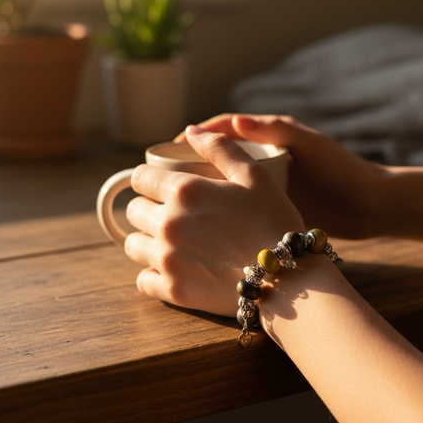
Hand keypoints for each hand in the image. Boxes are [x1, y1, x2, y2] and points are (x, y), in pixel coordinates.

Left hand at [124, 125, 304, 315]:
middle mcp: (169, 223)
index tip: (162, 187)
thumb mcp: (255, 175)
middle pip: (133, 211)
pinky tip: (174, 270)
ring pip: (133, 245)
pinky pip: (143, 281)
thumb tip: (190, 130)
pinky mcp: (173, 291)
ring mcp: (168, 260)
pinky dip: (153, 275)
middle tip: (173, 215)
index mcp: (185, 191)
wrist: (289, 278)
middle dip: (148, 209)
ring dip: (147, 241)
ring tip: (173, 243)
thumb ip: (220, 148)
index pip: (139, 178)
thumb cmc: (275, 222)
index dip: (149, 180)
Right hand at [178, 114, 386, 238]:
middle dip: (188, 167)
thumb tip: (234, 121)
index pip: (222, 130)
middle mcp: (261, 160)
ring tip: (176, 207)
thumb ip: (276, 129)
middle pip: (215, 159)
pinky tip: (201, 228)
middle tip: (164, 182)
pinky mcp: (268, 210)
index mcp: (268, 138)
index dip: (195, 137)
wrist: (372, 207)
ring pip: (222, 186)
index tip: (171, 148)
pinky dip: (218, 215)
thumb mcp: (311, 144)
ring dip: (199, 194)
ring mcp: (264, 187)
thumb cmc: (343, 170)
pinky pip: (236, 209)